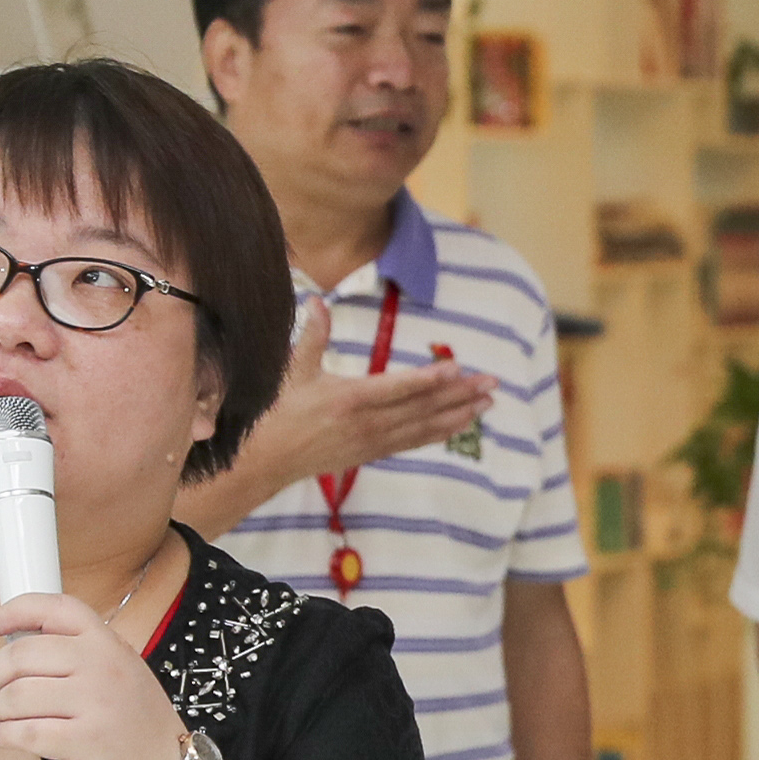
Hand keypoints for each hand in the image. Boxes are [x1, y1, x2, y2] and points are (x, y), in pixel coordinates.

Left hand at [0, 592, 193, 759]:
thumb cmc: (137, 726)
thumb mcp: (121, 672)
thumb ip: (79, 654)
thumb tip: (18, 646)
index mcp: (108, 644)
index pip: (55, 609)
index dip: (14, 611)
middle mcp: (103, 667)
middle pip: (21, 655)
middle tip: (3, 691)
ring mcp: (95, 704)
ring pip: (15, 696)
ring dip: (2, 711)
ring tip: (11, 720)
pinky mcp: (83, 741)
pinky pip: (23, 732)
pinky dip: (3, 736)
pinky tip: (4, 737)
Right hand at [246, 303, 497, 485]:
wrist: (267, 459)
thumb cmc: (278, 411)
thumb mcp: (293, 370)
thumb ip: (312, 336)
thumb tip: (316, 300)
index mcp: (350, 399)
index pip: (398, 387)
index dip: (429, 378)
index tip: (456, 367)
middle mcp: (368, 422)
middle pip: (422, 407)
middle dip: (459, 394)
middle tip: (491, 383)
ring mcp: (374, 440)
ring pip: (425, 427)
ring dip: (459, 415)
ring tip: (487, 403)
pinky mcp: (375, 452)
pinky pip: (415, 441)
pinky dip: (441, 432)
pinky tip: (461, 423)